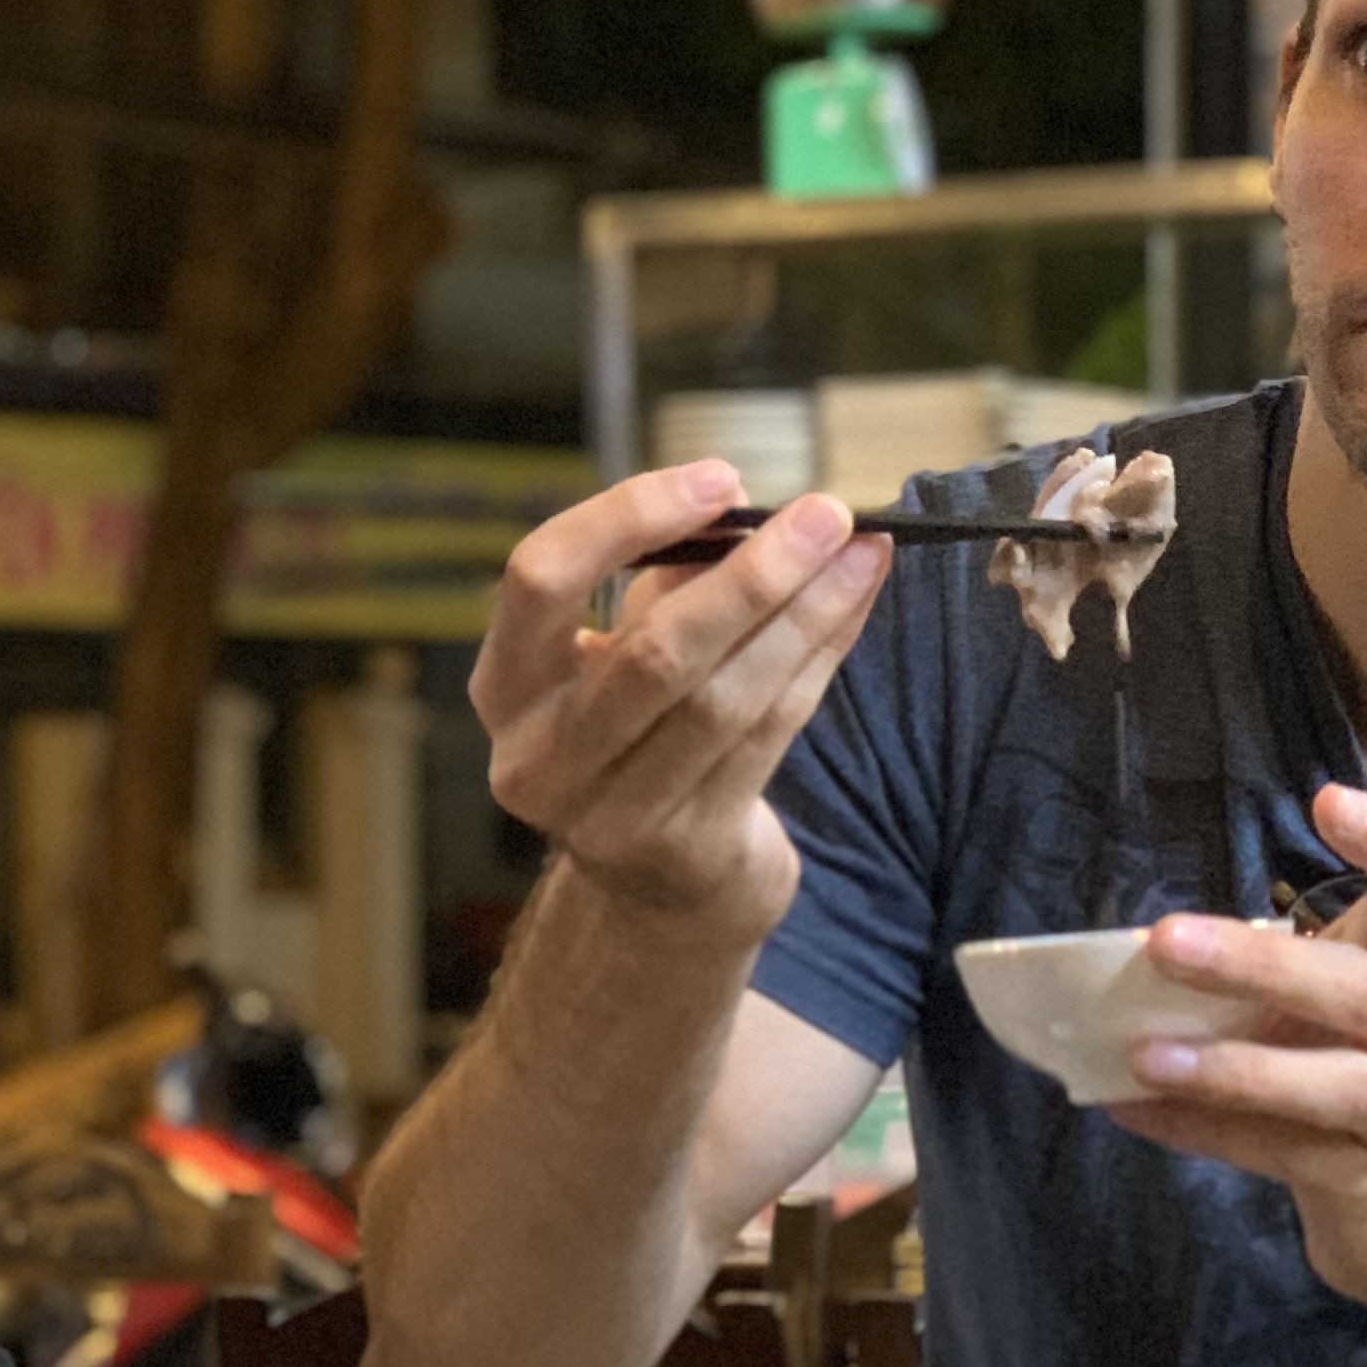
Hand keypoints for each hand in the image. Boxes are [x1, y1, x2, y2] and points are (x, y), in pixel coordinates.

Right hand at [472, 468, 890, 946]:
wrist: (662, 888)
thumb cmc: (645, 737)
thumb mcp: (626, 658)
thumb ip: (668, 584)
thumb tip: (751, 509)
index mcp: (504, 688)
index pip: (539, 579)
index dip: (626, 517)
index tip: (718, 478)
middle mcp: (539, 759)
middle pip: (654, 651)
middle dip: (752, 574)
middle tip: (825, 513)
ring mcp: (609, 816)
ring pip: (724, 699)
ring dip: (805, 617)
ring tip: (862, 556)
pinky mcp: (686, 849)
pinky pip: (767, 737)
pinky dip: (817, 665)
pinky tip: (853, 612)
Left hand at [1111, 783, 1366, 1347]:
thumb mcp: (1352, 1014)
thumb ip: (1282, 974)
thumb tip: (1146, 952)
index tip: (1327, 799)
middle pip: (1359, 988)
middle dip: (1261, 964)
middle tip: (1167, 942)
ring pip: (1332, 1083)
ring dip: (1232, 1068)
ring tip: (1143, 1055)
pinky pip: (1281, 1153)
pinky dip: (1202, 1130)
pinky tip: (1135, 1112)